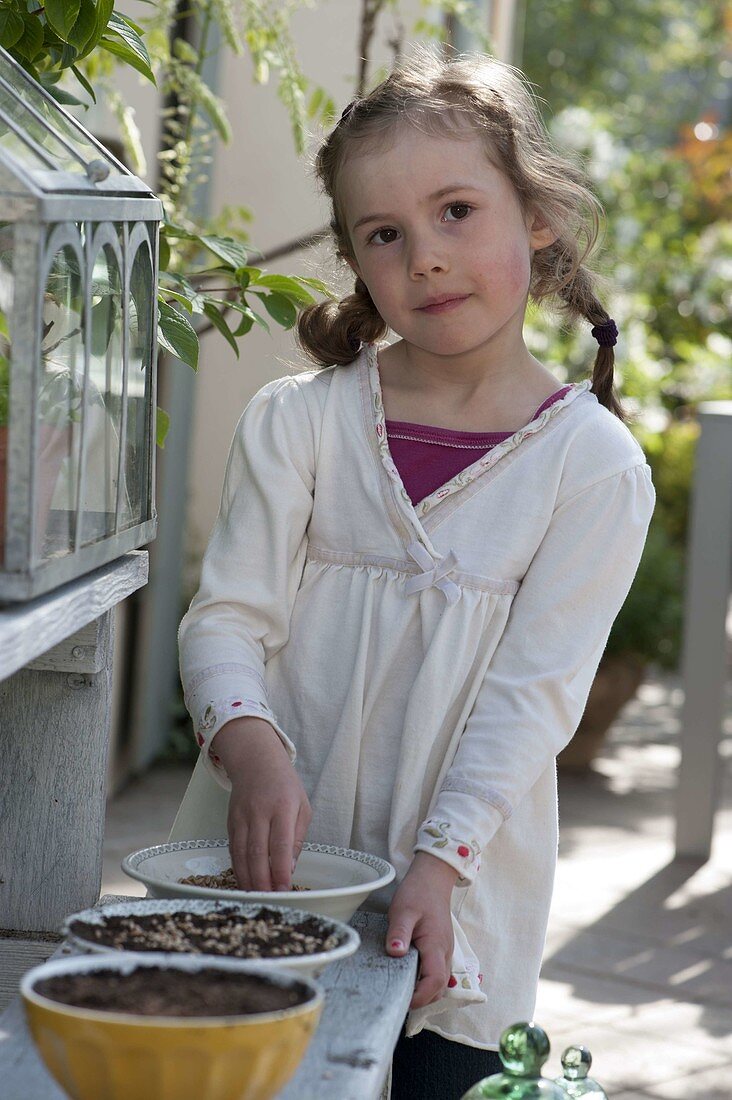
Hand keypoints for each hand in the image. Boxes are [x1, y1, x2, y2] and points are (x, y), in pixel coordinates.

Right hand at [212, 717, 311, 891]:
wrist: (256, 762)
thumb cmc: (285, 786)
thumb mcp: (302, 807)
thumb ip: (297, 837)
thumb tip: (290, 868)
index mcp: (283, 807)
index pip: (281, 843)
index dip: (281, 869)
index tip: (284, 888)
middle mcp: (259, 812)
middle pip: (257, 852)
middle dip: (262, 880)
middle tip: (269, 900)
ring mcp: (242, 817)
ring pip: (241, 853)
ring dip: (248, 878)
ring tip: (257, 897)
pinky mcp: (230, 822)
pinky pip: (233, 849)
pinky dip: (238, 868)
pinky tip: (244, 882)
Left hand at [385, 851, 457, 1008]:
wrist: (432, 880)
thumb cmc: (418, 894)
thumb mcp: (403, 911)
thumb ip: (399, 933)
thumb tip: (395, 953)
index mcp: (436, 945)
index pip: (434, 981)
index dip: (421, 997)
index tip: (403, 1001)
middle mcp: (444, 952)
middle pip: (439, 987)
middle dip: (422, 999)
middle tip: (399, 999)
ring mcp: (445, 951)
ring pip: (440, 982)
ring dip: (425, 991)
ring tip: (402, 989)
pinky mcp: (441, 948)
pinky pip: (437, 972)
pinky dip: (426, 981)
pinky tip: (409, 975)